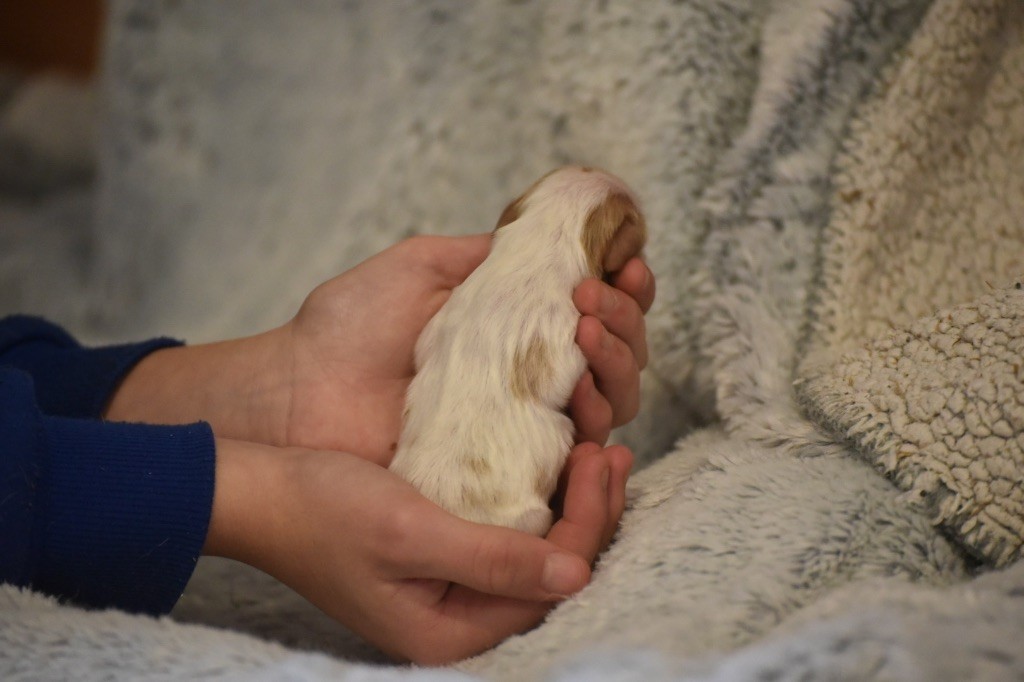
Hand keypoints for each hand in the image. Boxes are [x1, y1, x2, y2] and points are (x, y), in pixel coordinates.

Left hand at [106, 235, 654, 463]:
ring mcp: (524, 426)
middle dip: (626, 320)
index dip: (626, 288)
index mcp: (514, 328)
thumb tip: (554, 233)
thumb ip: (488, 253)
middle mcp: (530, 377)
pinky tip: (585, 389)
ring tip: (586, 327)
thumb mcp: (422, 266)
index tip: (626, 261)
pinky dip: (601, 417)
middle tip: (594, 296)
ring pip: (612, 401)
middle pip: (618, 357)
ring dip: (618, 359)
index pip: (597, 312)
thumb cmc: (349, 326)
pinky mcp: (512, 470)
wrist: (299, 390)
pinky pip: (578, 452)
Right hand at [206, 439, 632, 663]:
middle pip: (550, 573)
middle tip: (611, 450)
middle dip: (590, 512)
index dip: (587, 522)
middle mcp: (455, 619)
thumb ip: (492, 558)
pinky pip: (507, 534)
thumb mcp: (409, 531)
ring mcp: (448, 588)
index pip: (548, 585)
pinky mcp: (440, 557)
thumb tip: (578, 575)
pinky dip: (537, 498)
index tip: (597, 456)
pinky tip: (554, 463)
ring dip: (569, 502)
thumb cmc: (322, 510)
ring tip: (597, 450)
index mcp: (448, 631)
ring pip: (535, 551)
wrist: (257, 492)